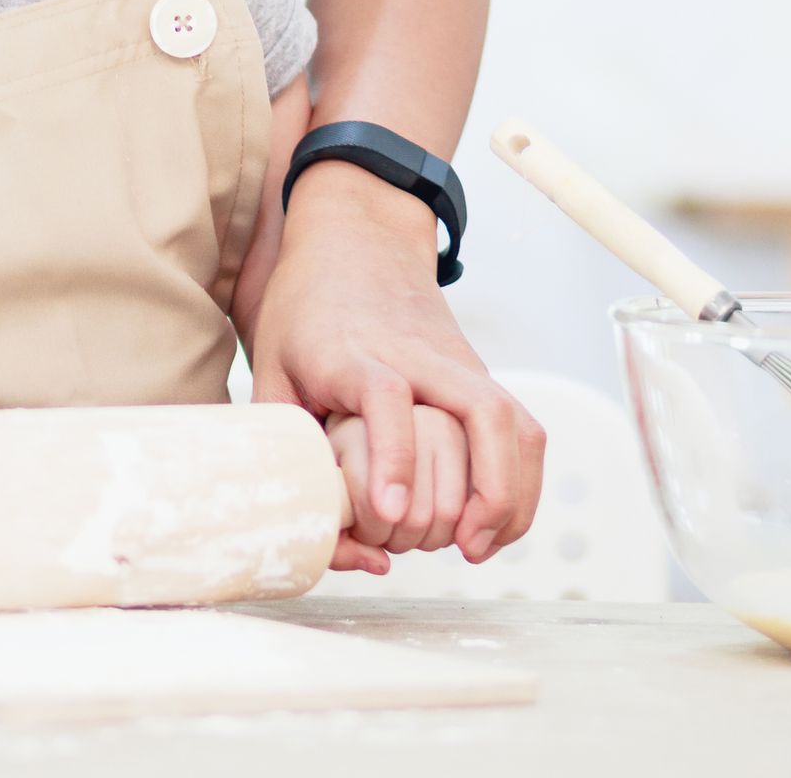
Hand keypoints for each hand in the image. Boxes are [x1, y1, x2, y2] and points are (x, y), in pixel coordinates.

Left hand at [252, 163, 546, 566]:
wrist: (357, 241)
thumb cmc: (305, 311)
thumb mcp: (270, 366)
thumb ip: (284, 441)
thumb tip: (318, 528)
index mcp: (354, 351)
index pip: (386, 396)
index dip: (391, 455)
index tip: (389, 510)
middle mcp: (419, 355)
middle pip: (476, 408)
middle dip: (483, 487)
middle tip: (455, 547)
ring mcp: (458, 363)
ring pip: (511, 421)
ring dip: (510, 493)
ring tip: (477, 548)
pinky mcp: (479, 374)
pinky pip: (520, 427)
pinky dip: (521, 481)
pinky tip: (494, 525)